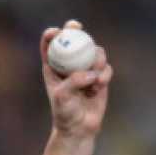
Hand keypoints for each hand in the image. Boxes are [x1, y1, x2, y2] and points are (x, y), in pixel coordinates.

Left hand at [41, 21, 112, 138]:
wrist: (79, 128)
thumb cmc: (64, 113)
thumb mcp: (63, 97)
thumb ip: (74, 82)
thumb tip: (90, 72)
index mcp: (53, 67)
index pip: (50, 45)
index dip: (52, 34)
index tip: (57, 31)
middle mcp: (69, 64)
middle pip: (73, 38)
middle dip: (74, 28)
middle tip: (77, 26)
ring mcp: (86, 68)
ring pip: (94, 51)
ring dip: (96, 61)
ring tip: (94, 80)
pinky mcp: (99, 76)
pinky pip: (105, 67)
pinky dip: (104, 76)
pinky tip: (97, 89)